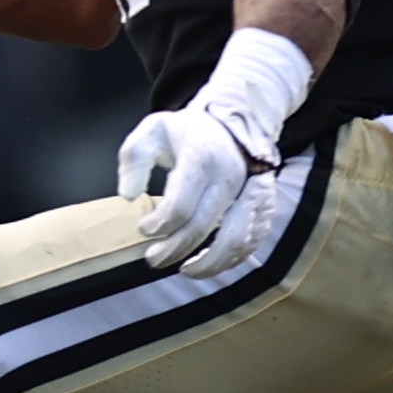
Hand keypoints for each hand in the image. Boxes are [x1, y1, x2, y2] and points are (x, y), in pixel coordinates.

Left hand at [119, 27, 311, 279]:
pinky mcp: (264, 204)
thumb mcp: (152, 131)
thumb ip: (134, 159)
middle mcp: (231, 176)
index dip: (158, 225)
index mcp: (201, 158)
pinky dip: (232, 258)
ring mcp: (252, 191)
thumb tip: (127, 196)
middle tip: (153, 259)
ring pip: (236, 240)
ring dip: (209, 263)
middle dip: (174, 249)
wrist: (233, 121)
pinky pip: (253, 240)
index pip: (179, 206)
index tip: (143, 229)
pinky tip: (210, 264)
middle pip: (203, 226)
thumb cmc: (186, 132)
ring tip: (185, 271)